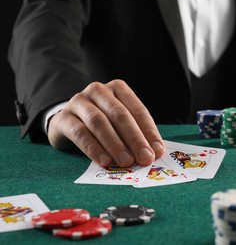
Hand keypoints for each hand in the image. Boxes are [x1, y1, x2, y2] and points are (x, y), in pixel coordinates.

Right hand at [47, 79, 164, 166]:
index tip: (157, 151)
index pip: (138, 110)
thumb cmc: (101, 123)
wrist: (66, 121)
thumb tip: (153, 153)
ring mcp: (79, 102)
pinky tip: (104, 161)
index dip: (149, 132)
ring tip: (126, 162)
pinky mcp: (63, 117)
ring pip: (99, 122)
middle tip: (144, 158)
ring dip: (115, 144)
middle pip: (120, 115)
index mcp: (118, 88)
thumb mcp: (119, 124)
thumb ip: (135, 134)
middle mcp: (99, 91)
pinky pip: (80, 133)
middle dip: (135, 139)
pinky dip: (93, 148)